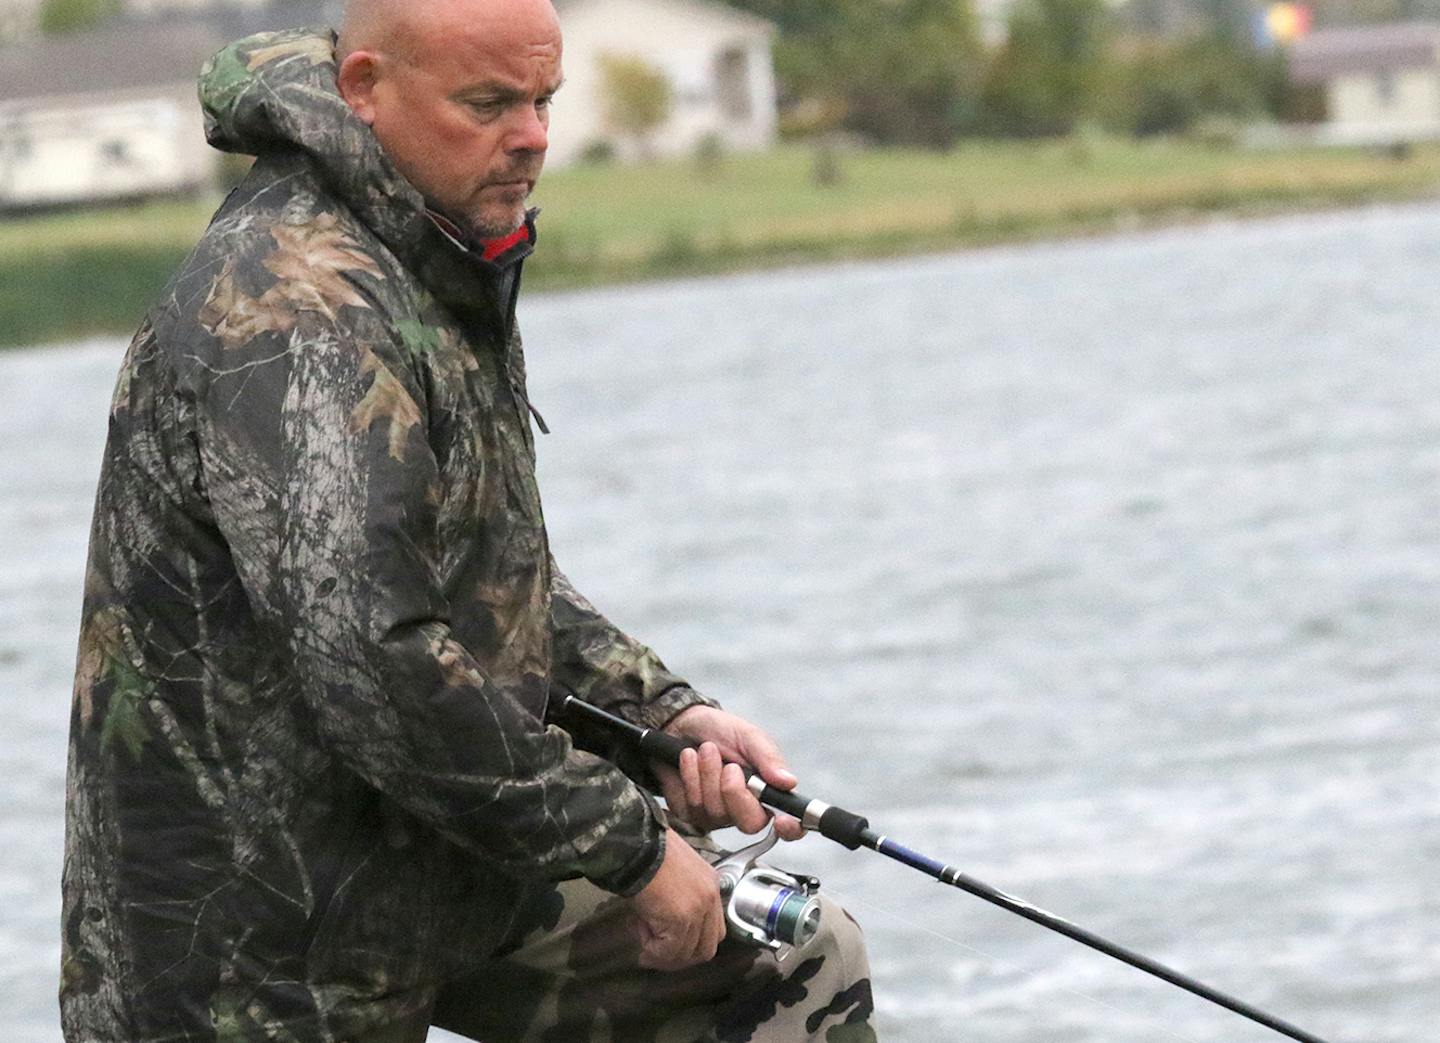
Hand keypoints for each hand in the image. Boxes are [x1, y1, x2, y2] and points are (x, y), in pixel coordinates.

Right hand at [630, 827, 726, 970]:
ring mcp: (698, 910)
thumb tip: (665, 926)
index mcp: (711, 884)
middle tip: (657, 952)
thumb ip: (680, 898)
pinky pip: (669, 951)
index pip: (714, 930)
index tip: (669, 944)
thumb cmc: (647, 853)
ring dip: (662, 953)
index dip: (692, 943)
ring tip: (642, 937)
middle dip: (680, 956)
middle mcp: (711, 898)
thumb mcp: (673, 873)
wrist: (636, 844)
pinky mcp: (681, 919)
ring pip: (687, 953)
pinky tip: (639, 932)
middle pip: (706, 948)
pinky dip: (653, 951)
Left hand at [653, 706, 804, 839]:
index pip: (790, 825)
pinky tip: (689, 758)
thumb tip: (789, 783)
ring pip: (717, 811)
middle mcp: (746, 810)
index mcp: (768, 792)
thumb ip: (768, 758)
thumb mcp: (748, 736)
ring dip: (709, 774)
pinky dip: (690, 776)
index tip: (782, 821)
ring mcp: (718, 816)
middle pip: (750, 823)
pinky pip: (692, 805)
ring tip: (706, 749)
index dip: (791, 830)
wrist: (681, 724)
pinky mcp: (691, 814)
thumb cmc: (721, 731)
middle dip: (735, 792)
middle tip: (728, 765)